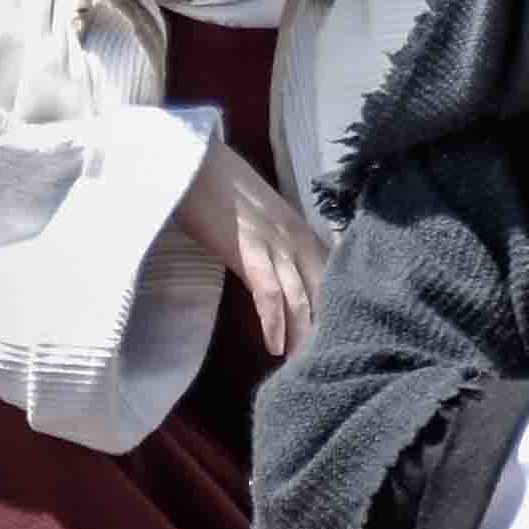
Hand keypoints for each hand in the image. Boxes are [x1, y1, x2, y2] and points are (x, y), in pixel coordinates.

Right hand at [173, 137, 324, 355]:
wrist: (192, 159)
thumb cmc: (218, 185)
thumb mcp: (259, 216)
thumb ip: (275, 240)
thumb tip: (279, 271)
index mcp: (300, 229)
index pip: (330, 276)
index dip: (334, 309)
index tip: (335, 339)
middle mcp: (296, 237)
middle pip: (322, 292)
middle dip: (324, 331)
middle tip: (324, 365)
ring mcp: (274, 242)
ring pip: (301, 297)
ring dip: (302, 337)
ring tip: (301, 369)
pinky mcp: (247, 248)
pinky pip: (268, 291)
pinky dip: (274, 322)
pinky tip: (274, 347)